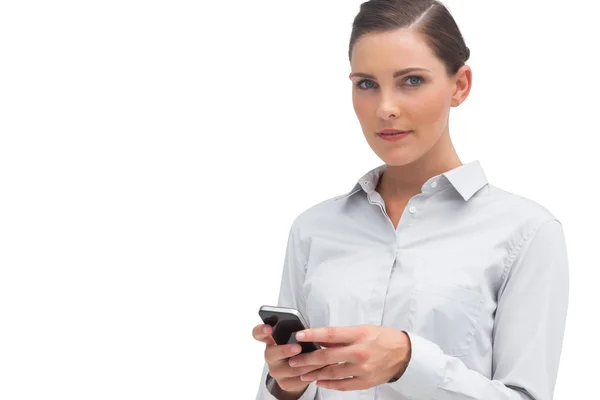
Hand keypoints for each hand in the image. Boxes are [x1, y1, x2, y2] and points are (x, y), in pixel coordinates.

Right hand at [252, 324, 329, 395]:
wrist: (295, 371)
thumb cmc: (296, 347)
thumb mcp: (292, 337)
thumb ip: (295, 332)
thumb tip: (306, 330)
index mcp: (270, 340)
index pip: (258, 333)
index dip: (262, 330)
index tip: (269, 328)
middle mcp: (270, 356)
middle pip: (271, 354)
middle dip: (285, 350)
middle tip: (298, 347)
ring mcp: (275, 371)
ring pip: (291, 368)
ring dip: (307, 362)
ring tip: (320, 357)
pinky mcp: (285, 383)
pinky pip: (300, 379)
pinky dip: (313, 373)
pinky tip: (323, 367)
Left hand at [289, 325, 410, 390]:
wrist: (403, 353)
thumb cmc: (381, 338)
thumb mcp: (362, 329)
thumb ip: (341, 336)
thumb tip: (320, 338)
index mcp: (358, 335)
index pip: (331, 334)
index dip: (313, 334)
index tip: (299, 335)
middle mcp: (359, 352)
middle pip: (327, 356)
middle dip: (307, 358)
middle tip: (293, 359)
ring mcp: (362, 369)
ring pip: (332, 372)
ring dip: (314, 373)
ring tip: (302, 372)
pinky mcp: (365, 381)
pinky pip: (343, 385)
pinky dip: (329, 384)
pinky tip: (319, 381)